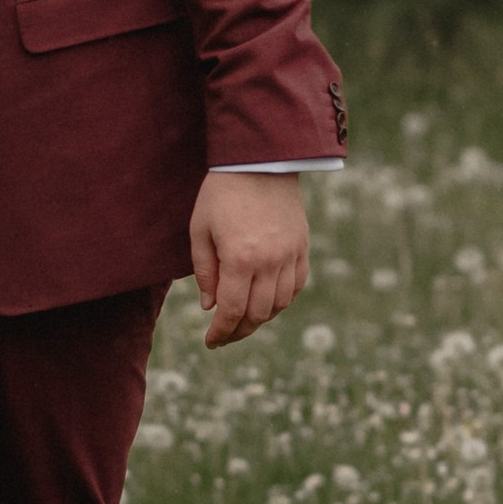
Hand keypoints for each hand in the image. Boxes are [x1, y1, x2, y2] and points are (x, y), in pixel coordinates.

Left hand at [188, 169, 308, 350]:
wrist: (259, 160)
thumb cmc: (221, 192)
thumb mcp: (200, 229)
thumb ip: (205, 271)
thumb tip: (210, 307)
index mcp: (240, 259)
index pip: (232, 311)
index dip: (221, 332)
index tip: (211, 342)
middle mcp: (269, 262)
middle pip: (257, 314)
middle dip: (238, 331)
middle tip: (224, 336)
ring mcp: (289, 256)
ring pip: (279, 305)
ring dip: (261, 319)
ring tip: (243, 320)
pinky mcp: (302, 247)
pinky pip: (296, 286)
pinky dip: (282, 301)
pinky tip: (267, 302)